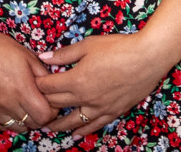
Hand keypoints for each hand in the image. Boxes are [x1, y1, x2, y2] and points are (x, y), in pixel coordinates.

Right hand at [0, 26, 56, 133]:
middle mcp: (7, 103)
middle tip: (39, 103)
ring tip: (24, 105)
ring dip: (25, 119)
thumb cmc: (0, 47)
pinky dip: (10, 120)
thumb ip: (43, 74)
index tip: (50, 101)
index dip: (52, 110)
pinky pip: (1, 125)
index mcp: (22, 89)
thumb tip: (53, 88)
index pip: (44, 116)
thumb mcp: (28, 56)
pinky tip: (11, 107)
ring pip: (18, 127)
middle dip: (40, 115)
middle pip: (33, 123)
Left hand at [35, 33, 173, 135]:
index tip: (32, 83)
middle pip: (57, 104)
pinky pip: (94, 126)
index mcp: (77, 79)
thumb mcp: (89, 45)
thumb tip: (44, 57)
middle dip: (44, 103)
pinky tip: (75, 135)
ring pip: (72, 121)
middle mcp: (85, 97)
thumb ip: (65, 54)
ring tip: (47, 127)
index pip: (49, 87)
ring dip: (58, 124)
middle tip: (34, 104)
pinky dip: (82, 131)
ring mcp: (99, 107)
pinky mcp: (112, 111)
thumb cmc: (119, 47)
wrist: (148, 57)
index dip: (37, 84)